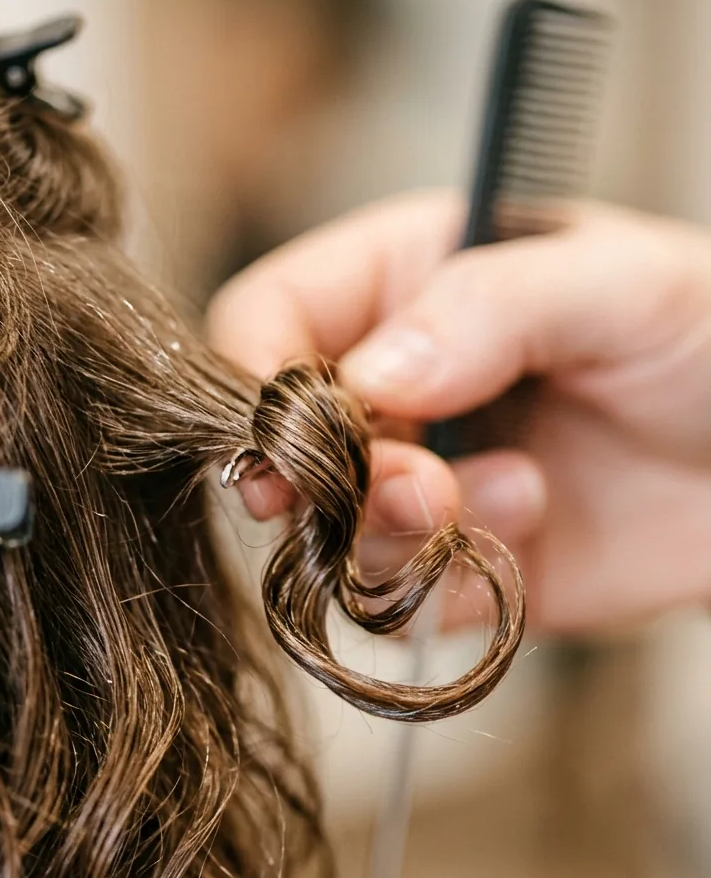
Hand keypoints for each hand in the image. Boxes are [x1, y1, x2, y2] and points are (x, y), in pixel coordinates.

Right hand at [208, 191, 710, 632]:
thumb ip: (489, 307)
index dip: (257, 378)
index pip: (270, 315)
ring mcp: (423, 479)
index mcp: (408, 279)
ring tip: (523, 494)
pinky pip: (403, 599)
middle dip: (338, 477)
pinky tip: (535, 532)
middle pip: (284, 443)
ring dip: (406, 530)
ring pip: (333, 532)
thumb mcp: (620, 287)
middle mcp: (398, 383)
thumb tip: (370, 378)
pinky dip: (455, 582)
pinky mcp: (457, 565)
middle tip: (419, 486)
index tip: (292, 435)